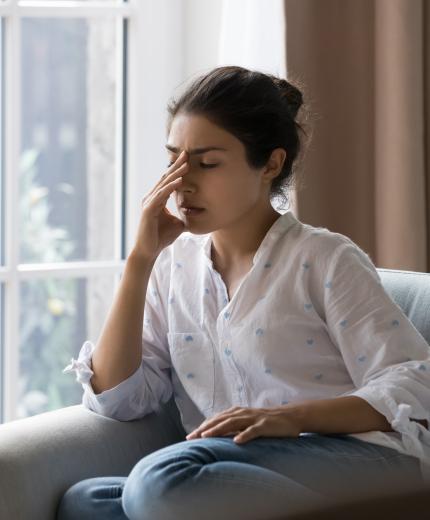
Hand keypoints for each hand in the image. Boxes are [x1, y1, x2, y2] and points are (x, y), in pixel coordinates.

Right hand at [131, 150, 189, 261]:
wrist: (149, 251)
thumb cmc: (161, 238)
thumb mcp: (178, 224)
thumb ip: (184, 216)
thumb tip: (197, 215)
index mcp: (157, 199)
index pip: (168, 181)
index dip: (177, 169)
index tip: (188, 159)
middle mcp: (151, 198)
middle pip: (165, 178)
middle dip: (176, 166)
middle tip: (186, 153)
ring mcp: (149, 203)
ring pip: (164, 185)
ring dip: (175, 174)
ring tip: (186, 165)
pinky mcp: (148, 210)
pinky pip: (161, 196)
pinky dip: (170, 188)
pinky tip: (179, 181)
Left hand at [185, 406, 302, 443]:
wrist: (290, 417)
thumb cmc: (267, 422)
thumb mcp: (248, 423)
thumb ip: (234, 427)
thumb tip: (217, 436)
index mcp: (237, 412)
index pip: (216, 419)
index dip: (203, 426)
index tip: (190, 436)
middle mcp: (243, 413)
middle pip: (220, 420)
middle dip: (205, 428)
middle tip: (192, 437)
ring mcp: (254, 418)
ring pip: (233, 423)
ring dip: (218, 429)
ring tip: (207, 437)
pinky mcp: (265, 425)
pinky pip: (253, 430)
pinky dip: (244, 435)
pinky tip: (236, 441)